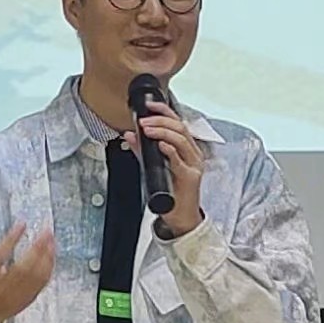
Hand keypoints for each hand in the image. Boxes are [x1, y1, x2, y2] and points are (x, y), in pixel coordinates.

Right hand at [0, 223, 55, 322]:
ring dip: (47, 257)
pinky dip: (49, 269)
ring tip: (51, 240)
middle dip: (38, 248)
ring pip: (36, 276)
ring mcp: (16, 296)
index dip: (11, 239)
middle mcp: (1, 288)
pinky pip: (41, 284)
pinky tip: (51, 256)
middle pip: (24, 267)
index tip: (22, 225)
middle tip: (46, 232)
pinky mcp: (26, 300)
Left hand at [127, 99, 205, 236]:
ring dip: (162, 132)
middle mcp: (193, 153)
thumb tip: (129, 135)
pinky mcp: (190, 177)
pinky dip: (170, 151)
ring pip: (181, 140)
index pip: (177, 122)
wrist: (180, 216)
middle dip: (159, 121)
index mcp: (187, 148)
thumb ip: (142, 150)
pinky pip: (180, 161)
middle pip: (180, 127)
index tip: (149, 106)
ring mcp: (194, 165)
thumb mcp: (153, 166)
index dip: (163, 111)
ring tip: (147, 131)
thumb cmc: (171, 192)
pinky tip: (161, 146)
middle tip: (143, 122)